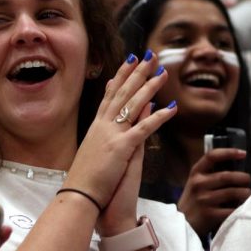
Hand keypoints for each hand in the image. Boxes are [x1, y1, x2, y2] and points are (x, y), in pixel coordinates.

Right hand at [64, 52, 176, 232]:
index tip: (130, 59)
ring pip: (134, 104)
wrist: (79, 195)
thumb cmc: (85, 179)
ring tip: (163, 72)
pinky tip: (171, 108)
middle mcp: (104, 125)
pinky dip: (159, 117)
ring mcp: (112, 134)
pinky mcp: (122, 147)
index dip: (121, 75)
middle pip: (123, 92)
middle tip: (150, 55)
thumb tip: (117, 122)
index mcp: (97, 126)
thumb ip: (105, 134)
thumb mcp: (94, 151)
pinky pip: (144, 128)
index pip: (110, 94)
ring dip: (150, 86)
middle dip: (138, 72)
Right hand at [177, 149, 250, 235]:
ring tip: (247, 194)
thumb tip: (235, 164)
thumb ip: (209, 173)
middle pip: (227, 176)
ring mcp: (204, 200)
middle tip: (247, 180)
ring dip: (245, 193)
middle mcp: (199, 184)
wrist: (181, 224)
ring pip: (233, 192)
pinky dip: (240, 208)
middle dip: (243, 177)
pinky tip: (241, 207)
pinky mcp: (210, 215)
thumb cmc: (193, 201)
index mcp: (196, 173)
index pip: (212, 156)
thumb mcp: (195, 183)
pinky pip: (232, 209)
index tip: (243, 153)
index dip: (229, 152)